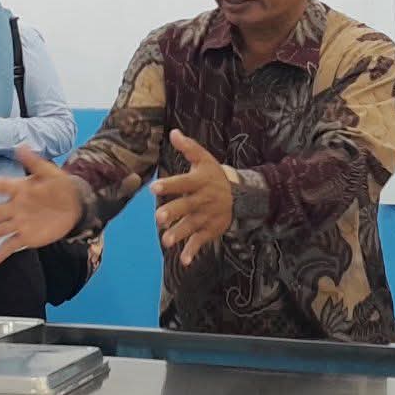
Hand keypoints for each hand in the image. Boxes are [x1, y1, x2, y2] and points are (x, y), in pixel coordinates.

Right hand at [0, 146, 83, 266]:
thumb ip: (35, 162)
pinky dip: (0, 254)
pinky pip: (11, 245)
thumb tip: (21, 146)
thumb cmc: (59, 185)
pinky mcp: (26, 237)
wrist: (73, 205)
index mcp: (20, 189)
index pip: (2, 186)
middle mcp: (15, 206)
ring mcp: (19, 223)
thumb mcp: (49, 172)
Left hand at [149, 130, 234, 266]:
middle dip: (173, 212)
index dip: (170, 185)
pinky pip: (201, 241)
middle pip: (187, 206)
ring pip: (192, 225)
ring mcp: (207, 216)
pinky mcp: (210, 230)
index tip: (154, 187)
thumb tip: (173, 133)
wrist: (241, 194)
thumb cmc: (214, 175)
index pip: (183, 183)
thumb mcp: (204, 159)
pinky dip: (193, 251)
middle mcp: (203, 200)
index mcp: (200, 181)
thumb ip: (188, 148)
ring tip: (166, 241)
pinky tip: (184, 260)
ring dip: (180, 233)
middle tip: (158, 218)